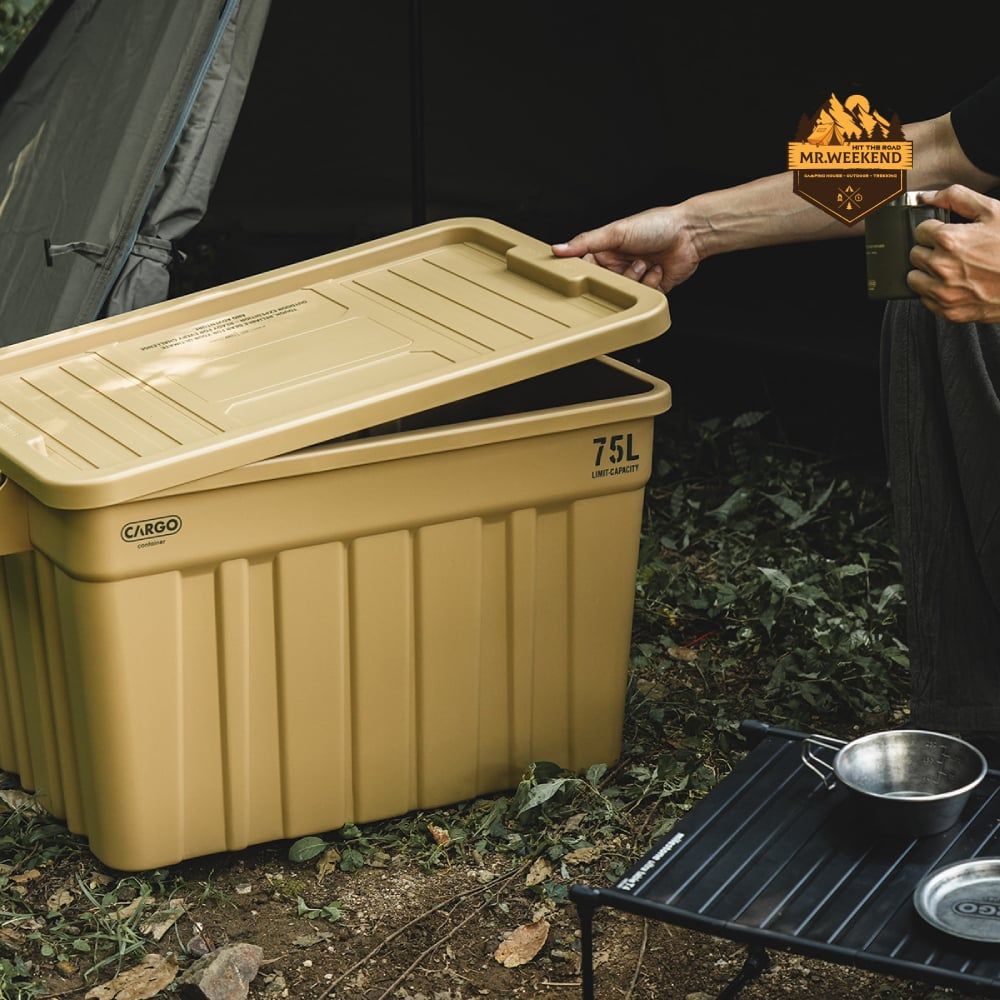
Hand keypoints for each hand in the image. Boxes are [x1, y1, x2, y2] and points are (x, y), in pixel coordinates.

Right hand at [551, 206, 700, 293]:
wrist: (690, 233)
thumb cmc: (656, 224)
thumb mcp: (615, 231)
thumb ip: (585, 242)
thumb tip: (557, 248)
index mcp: (606, 250)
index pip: (586, 268)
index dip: (587, 273)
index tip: (589, 273)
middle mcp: (619, 265)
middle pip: (605, 285)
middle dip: (616, 278)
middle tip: (627, 264)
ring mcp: (635, 277)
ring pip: (623, 294)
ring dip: (635, 279)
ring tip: (646, 262)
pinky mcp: (651, 288)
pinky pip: (642, 297)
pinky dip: (650, 284)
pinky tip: (657, 269)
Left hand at [908, 185, 999, 322]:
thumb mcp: (993, 211)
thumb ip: (957, 197)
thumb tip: (927, 196)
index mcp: (950, 240)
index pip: (919, 231)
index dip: (934, 229)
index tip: (946, 233)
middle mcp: (942, 268)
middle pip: (914, 254)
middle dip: (929, 249)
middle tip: (952, 250)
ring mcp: (944, 292)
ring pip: (914, 278)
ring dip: (927, 272)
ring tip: (952, 267)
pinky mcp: (948, 311)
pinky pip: (924, 299)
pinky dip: (935, 292)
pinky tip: (955, 283)